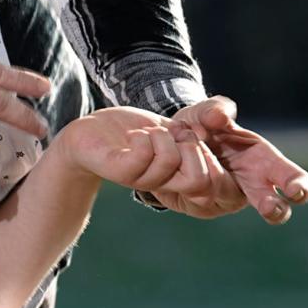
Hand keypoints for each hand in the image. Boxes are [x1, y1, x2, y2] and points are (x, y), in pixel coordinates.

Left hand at [59, 108, 221, 211]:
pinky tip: (133, 135)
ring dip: (160, 135)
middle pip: (200, 180)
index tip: (186, 134)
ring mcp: (142, 178)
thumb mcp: (169, 128)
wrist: (90, 132)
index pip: (213, 183)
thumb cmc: (132, 130)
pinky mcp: (119, 170)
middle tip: (170, 133)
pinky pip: (142, 155)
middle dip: (190, 145)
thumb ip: (192, 131)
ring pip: (170, 160)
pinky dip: (142, 136)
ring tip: (146, 133)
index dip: (207, 154)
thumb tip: (217, 124)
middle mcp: (164, 183)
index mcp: (179, 175)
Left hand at [165, 97, 307, 223]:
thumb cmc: (201, 129)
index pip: (293, 179)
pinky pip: (194, 195)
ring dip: (209, 170)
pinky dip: (184, 173)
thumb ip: (214, 109)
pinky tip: (178, 159)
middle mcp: (251, 187)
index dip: (299, 186)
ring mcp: (226, 199)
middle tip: (269, 208)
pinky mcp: (200, 206)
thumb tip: (218, 117)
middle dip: (274, 209)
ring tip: (198, 145)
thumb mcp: (206, 112)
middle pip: (274, 208)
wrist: (165, 142)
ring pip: (223, 196)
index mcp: (265, 162)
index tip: (294, 189)